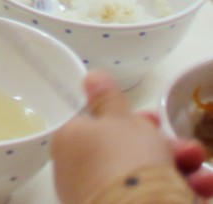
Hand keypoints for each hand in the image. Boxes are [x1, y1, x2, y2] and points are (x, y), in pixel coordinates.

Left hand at [53, 70, 211, 203]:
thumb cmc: (127, 161)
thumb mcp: (121, 119)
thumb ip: (107, 98)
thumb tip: (91, 78)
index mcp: (70, 142)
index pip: (97, 126)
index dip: (129, 121)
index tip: (154, 120)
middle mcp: (79, 173)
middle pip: (125, 153)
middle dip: (164, 147)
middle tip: (189, 148)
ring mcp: (99, 198)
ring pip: (142, 178)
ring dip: (180, 171)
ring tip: (202, 172)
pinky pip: (151, 199)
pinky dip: (181, 193)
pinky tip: (203, 189)